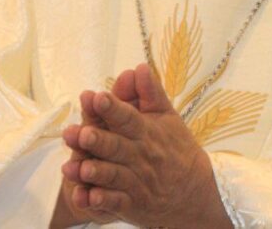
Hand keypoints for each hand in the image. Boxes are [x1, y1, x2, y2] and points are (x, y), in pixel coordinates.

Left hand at [60, 64, 231, 227]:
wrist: (194, 192)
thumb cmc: (176, 148)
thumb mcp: (167, 117)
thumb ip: (150, 92)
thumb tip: (139, 66)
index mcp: (147, 131)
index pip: (128, 117)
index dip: (112, 108)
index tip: (96, 97)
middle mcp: (141, 156)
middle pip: (116, 147)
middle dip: (98, 140)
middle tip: (79, 133)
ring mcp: (137, 182)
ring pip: (113, 176)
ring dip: (96, 172)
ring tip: (76, 166)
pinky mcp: (132, 204)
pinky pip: (116, 204)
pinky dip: (102, 202)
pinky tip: (87, 198)